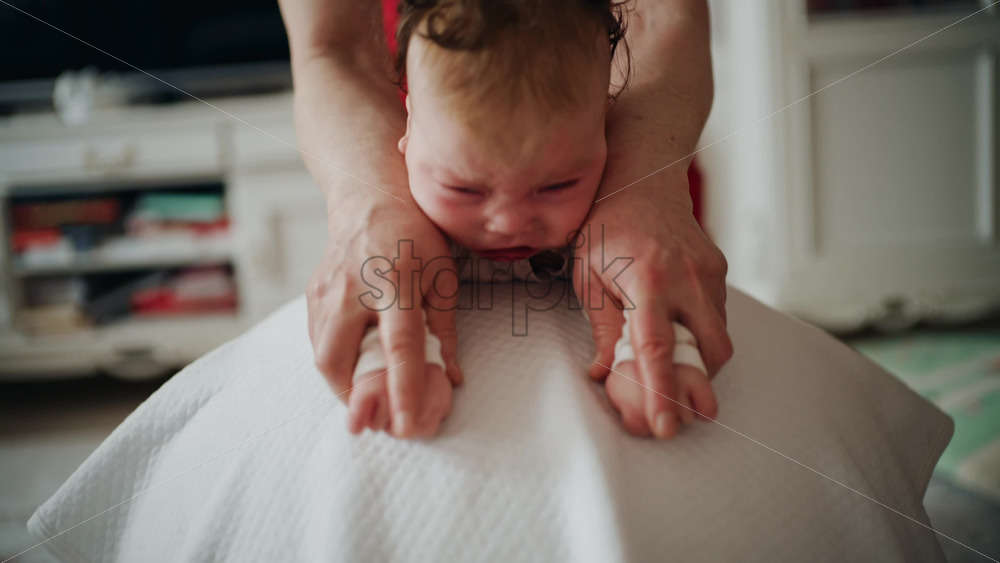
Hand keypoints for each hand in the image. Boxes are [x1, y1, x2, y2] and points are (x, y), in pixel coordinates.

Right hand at [307, 198, 463, 437]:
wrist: (369, 196)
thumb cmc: (414, 234)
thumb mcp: (442, 276)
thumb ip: (444, 330)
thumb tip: (450, 377)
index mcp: (393, 282)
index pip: (399, 348)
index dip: (405, 390)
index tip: (410, 425)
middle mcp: (351, 289)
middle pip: (338, 362)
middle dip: (356, 398)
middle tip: (380, 413)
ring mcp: (324, 292)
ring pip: (322, 358)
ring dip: (344, 385)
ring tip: (370, 394)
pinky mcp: (311, 295)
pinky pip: (317, 343)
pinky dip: (335, 364)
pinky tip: (356, 364)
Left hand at [573, 168, 731, 439]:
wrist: (641, 177)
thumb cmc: (606, 225)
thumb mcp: (589, 276)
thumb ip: (602, 329)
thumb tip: (604, 375)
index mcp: (646, 279)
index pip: (657, 348)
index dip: (662, 392)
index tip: (665, 425)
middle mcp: (686, 277)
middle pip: (709, 352)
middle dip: (696, 383)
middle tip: (674, 400)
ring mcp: (709, 273)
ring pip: (720, 338)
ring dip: (699, 360)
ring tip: (671, 363)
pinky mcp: (719, 269)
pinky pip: (718, 316)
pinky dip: (701, 334)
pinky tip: (678, 329)